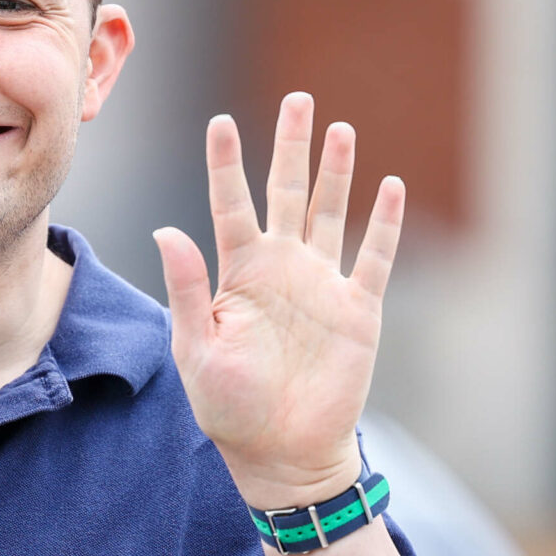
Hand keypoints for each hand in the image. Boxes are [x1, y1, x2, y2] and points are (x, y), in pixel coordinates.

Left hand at [153, 93, 404, 510]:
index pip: (230, 203)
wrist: (283, 455)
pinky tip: (389, 186)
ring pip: (332, 214)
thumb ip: (189, 289)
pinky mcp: (358, 310)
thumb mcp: (197, 350)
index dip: (226, 163)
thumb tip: (167, 229)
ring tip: (340, 128)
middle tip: (298, 100)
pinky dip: (383, 223)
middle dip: (291, 147)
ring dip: (337, 172)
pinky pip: (374, 257)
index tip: (221, 121)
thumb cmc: (230, 409)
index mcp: (239, 273)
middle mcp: (281, 269)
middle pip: (288, 193)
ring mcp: (322, 286)